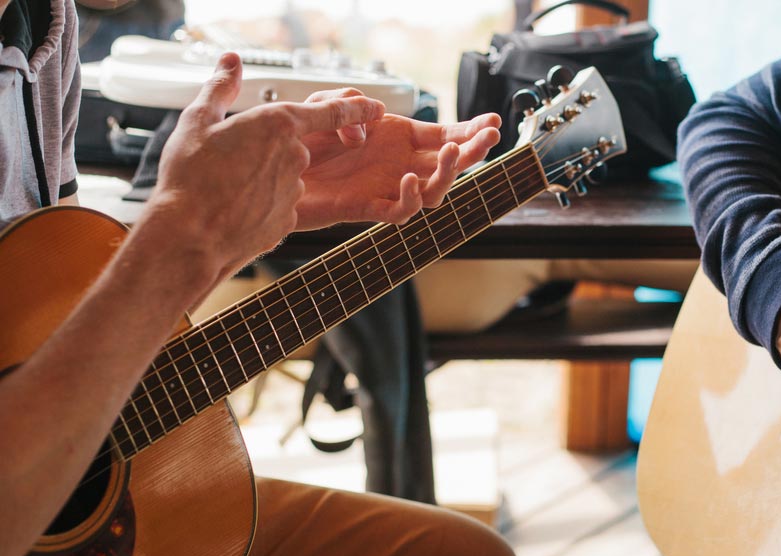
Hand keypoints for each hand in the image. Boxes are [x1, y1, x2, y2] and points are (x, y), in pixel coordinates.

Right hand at [147, 54, 384, 280]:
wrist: (190, 235)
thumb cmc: (190, 177)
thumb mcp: (198, 121)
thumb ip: (220, 88)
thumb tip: (231, 61)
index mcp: (278, 124)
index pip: (332, 112)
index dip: (357, 109)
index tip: (377, 108)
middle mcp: (295, 156)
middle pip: (296, 147)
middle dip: (270, 152)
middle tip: (233, 161)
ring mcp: (295, 190)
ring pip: (287, 177)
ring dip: (264, 180)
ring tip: (228, 187)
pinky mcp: (290, 218)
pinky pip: (280, 205)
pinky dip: (263, 205)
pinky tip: (236, 209)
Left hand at [294, 89, 500, 228]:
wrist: (271, 170)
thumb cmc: (299, 140)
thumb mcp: (325, 103)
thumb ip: (351, 103)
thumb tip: (376, 119)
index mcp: (396, 138)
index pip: (443, 135)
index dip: (470, 131)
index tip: (493, 122)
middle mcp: (397, 164)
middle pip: (448, 163)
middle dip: (473, 151)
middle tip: (489, 138)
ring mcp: (385, 187)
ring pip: (433, 191)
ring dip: (447, 173)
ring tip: (449, 153)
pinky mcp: (367, 207)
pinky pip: (400, 212)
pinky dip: (410, 199)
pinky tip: (408, 180)